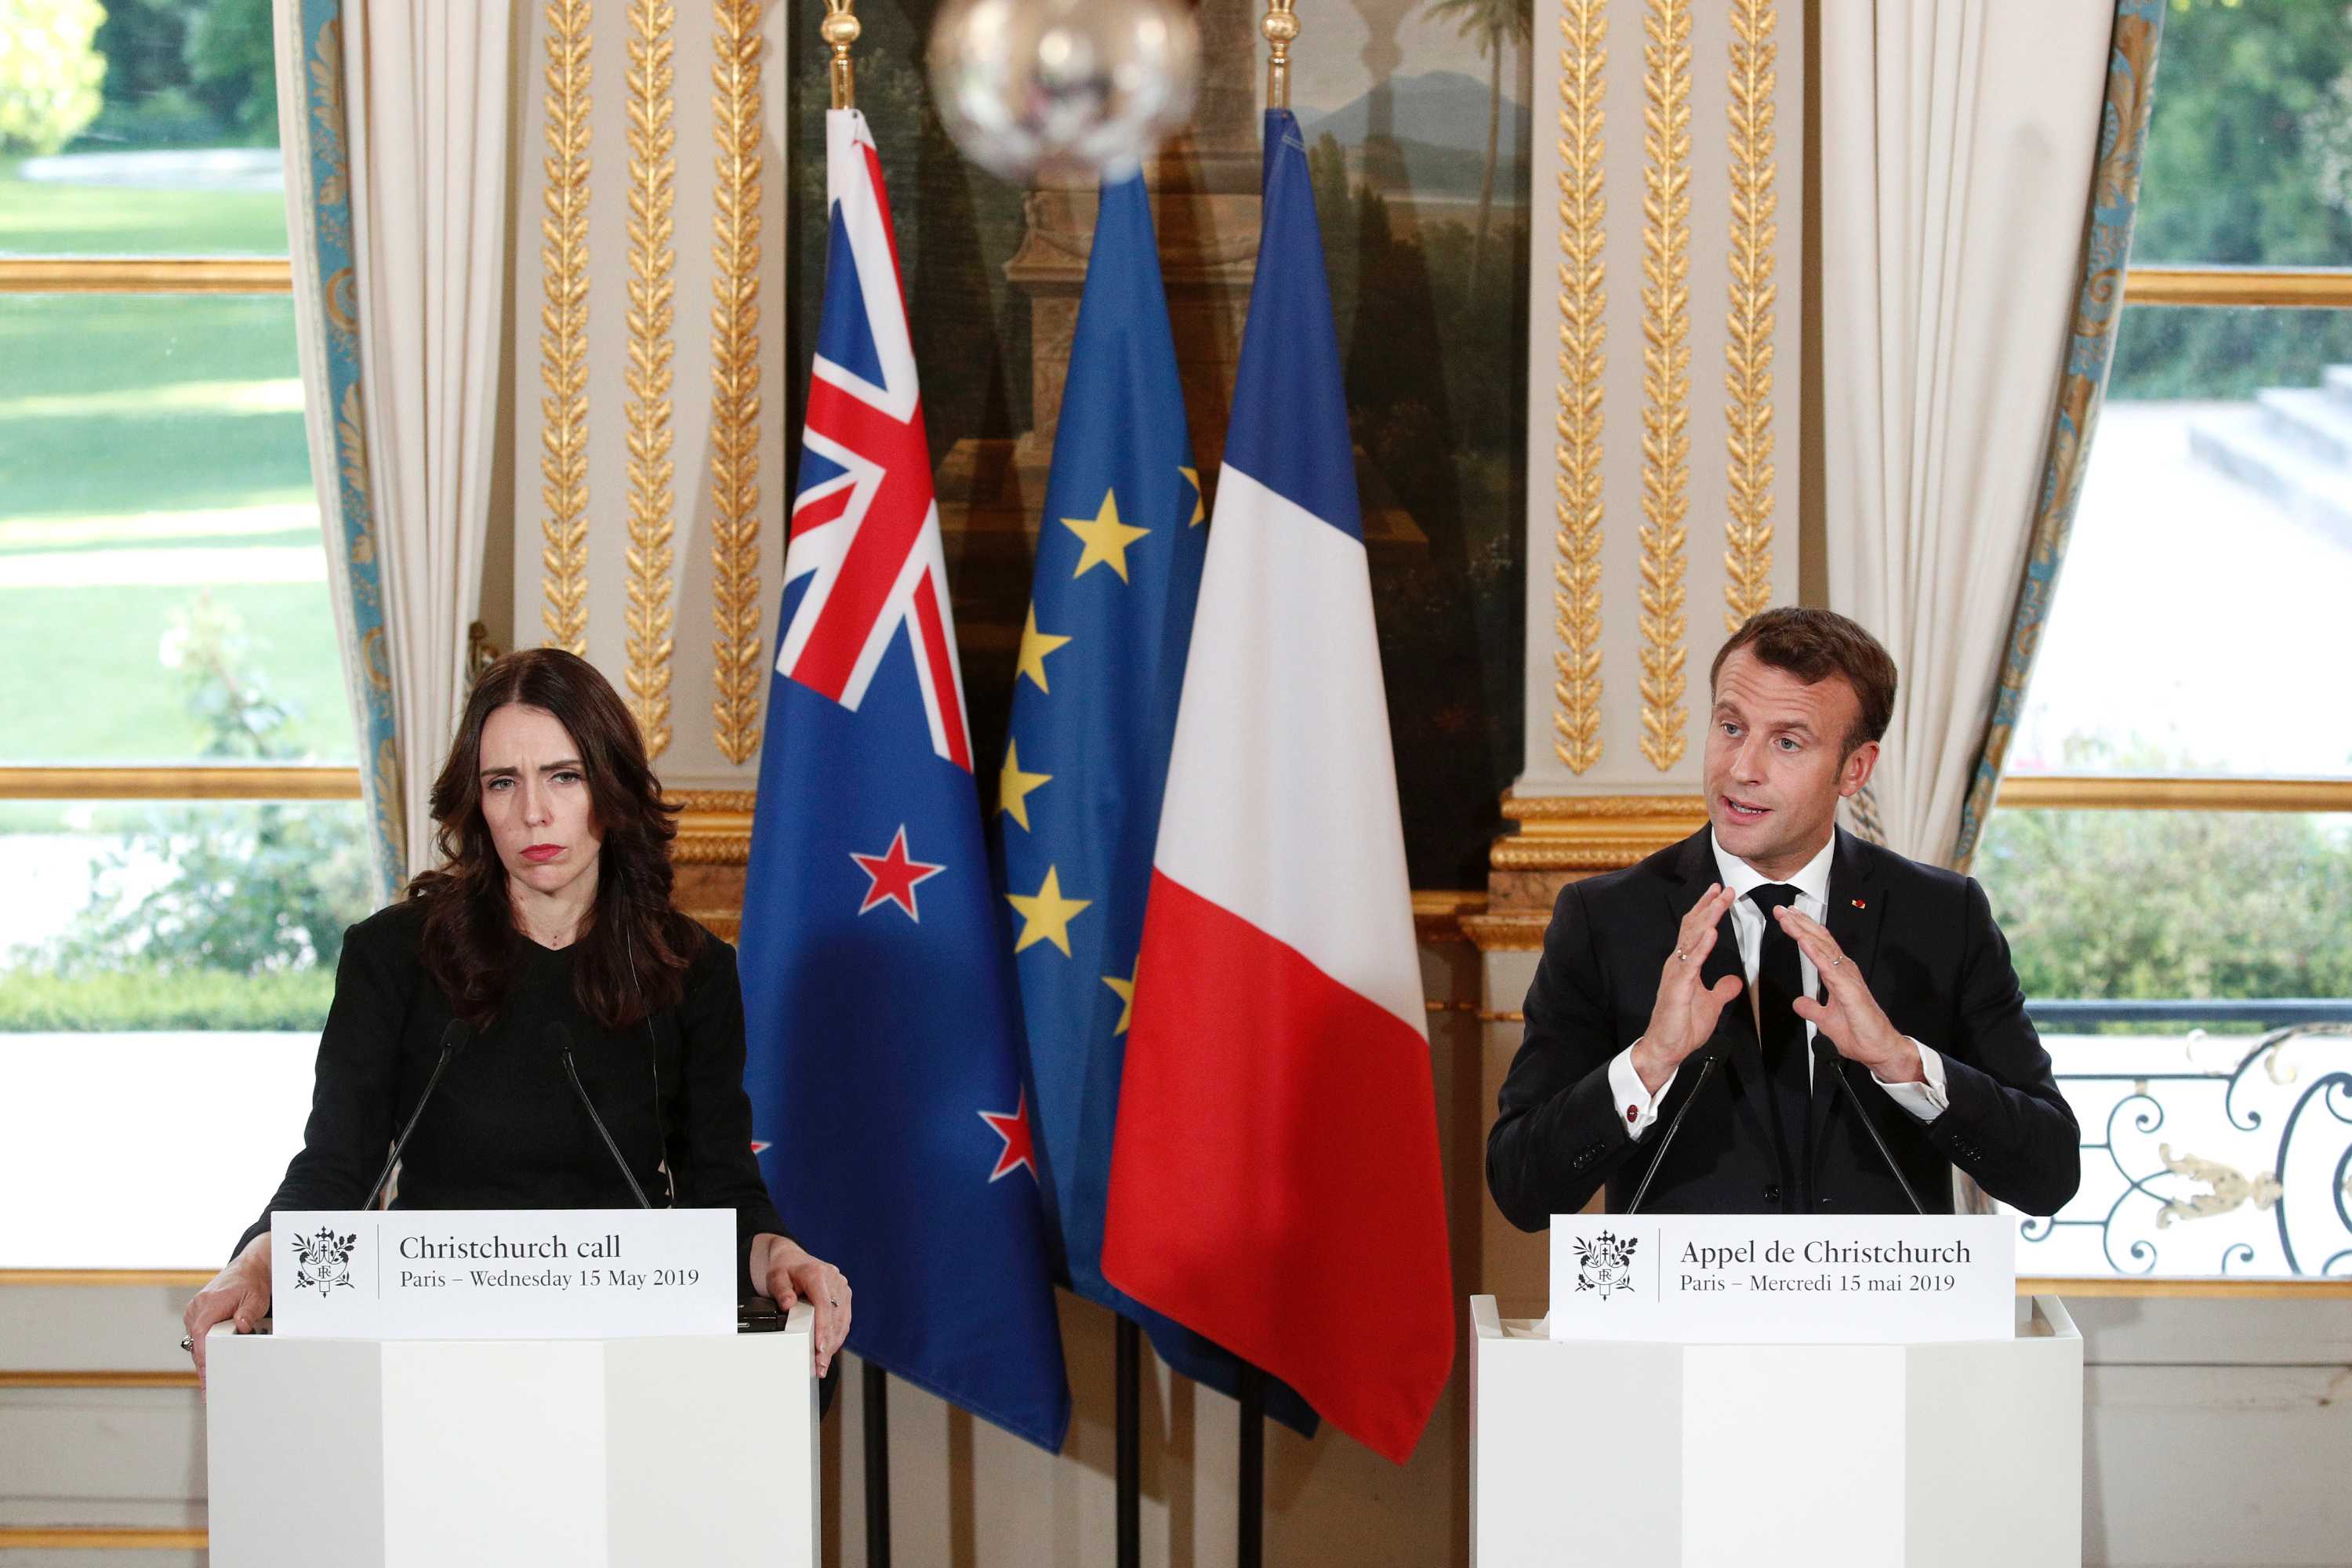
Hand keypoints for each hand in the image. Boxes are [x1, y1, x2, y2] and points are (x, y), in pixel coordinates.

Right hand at [182, 1234, 270, 1393]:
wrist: (248, 1269)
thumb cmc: (252, 1282)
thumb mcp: (256, 1297)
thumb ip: (248, 1312)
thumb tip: (241, 1325)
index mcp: (208, 1304)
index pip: (201, 1337)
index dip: (204, 1360)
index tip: (207, 1378)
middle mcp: (196, 1309)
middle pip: (197, 1345)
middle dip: (204, 1368)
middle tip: (209, 1392)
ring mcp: (194, 1312)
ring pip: (197, 1344)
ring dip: (205, 1361)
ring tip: (210, 1386)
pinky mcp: (197, 1316)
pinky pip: (199, 1339)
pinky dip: (206, 1351)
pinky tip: (212, 1368)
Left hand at [754, 1233, 851, 1376]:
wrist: (793, 1259)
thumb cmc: (784, 1269)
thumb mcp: (775, 1277)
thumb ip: (781, 1291)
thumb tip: (788, 1304)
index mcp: (818, 1274)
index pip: (825, 1304)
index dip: (823, 1328)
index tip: (820, 1347)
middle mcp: (834, 1280)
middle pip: (835, 1317)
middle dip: (828, 1343)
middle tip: (819, 1365)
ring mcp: (842, 1288)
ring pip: (843, 1320)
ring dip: (834, 1343)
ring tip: (823, 1364)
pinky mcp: (844, 1296)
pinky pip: (844, 1319)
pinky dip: (837, 1337)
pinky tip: (829, 1351)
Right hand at [1630, 884, 1745, 1093]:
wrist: (1667, 1047)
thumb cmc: (1683, 1026)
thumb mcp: (1711, 1004)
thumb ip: (1722, 989)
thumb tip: (1735, 980)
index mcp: (1686, 964)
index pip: (1697, 930)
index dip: (1708, 910)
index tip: (1721, 893)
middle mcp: (1678, 963)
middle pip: (1694, 926)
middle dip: (1710, 905)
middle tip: (1725, 887)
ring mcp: (1677, 972)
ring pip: (1692, 938)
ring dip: (1707, 917)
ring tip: (1720, 900)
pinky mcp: (1677, 986)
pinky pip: (1691, 961)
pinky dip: (1701, 945)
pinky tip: (1711, 931)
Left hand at [1774, 906, 1921, 1082]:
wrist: (1878, 1048)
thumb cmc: (1860, 1033)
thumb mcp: (1825, 1020)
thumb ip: (1812, 1009)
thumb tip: (1799, 1002)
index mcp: (1837, 976)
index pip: (1818, 947)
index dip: (1802, 931)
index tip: (1787, 918)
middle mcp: (1844, 972)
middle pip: (1819, 941)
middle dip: (1800, 924)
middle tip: (1782, 910)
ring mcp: (1847, 979)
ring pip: (1823, 948)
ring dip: (1804, 932)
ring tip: (1789, 918)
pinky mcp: (1849, 989)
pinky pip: (1828, 967)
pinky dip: (1816, 952)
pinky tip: (1804, 941)